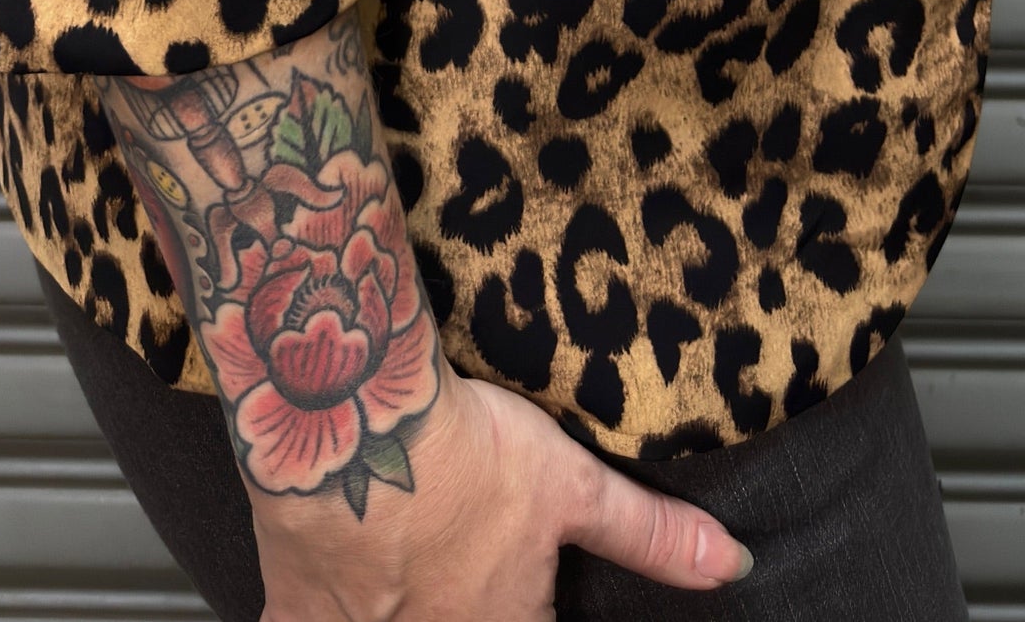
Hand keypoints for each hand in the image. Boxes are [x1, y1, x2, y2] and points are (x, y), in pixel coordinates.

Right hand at [249, 361, 751, 620]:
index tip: (512, 581)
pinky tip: (321, 599)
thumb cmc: (467, 452)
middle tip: (452, 555)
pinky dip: (308, 615)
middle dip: (456, 604)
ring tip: (403, 570)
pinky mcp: (291, 606)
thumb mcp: (573, 485)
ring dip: (396, 605)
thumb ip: (649, 534)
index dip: (524, 609)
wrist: (354, 423)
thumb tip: (733, 565)